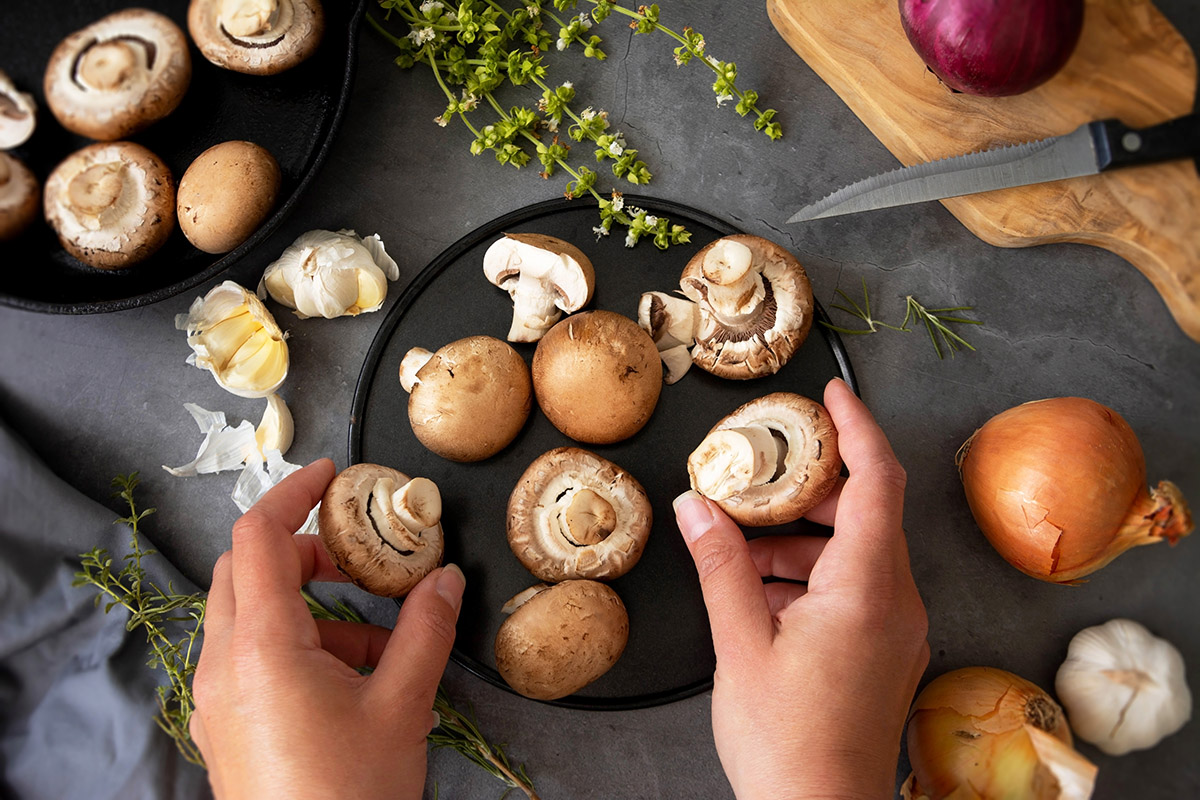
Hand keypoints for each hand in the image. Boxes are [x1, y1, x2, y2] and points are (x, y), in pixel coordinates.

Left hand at [190, 459, 464, 799]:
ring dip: (307, 605)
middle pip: (245, 571)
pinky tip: (349, 679)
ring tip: (376, 639)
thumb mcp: (401, 706)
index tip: (332, 475)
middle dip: (303, 550)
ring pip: (248, 616)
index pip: (257, 538)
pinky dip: (294, 644)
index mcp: (260, 648)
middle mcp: (222, 666)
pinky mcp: (225, 727)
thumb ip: (425, 630)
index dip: (293, 494)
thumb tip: (446, 580)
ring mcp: (216, 700)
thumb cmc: (348, 796)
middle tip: (357, 555)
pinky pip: (249, 658)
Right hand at [673, 378, 928, 799]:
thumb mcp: (740, 646)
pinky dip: (811, 575)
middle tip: (760, 474)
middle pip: (865, 511)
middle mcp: (896, 601)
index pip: (877, 479)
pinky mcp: (886, 651)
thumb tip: (696, 507)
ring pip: (856, 552)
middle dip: (809, 488)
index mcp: (867, 588)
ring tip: (739, 548)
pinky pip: (856, 588)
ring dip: (800, 539)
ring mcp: (897, 629)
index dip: (858, 427)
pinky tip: (760, 593)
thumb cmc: (788, 744)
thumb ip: (719, 567)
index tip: (833, 393)